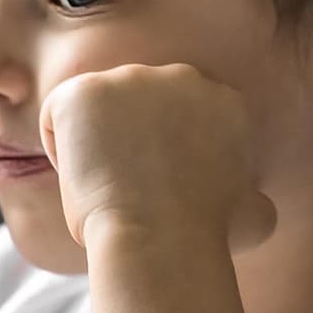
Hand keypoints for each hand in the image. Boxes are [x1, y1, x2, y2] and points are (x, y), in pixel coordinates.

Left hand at [39, 63, 275, 251]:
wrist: (159, 235)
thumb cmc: (204, 236)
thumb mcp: (253, 216)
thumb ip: (251, 195)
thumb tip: (254, 200)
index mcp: (224, 100)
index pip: (178, 117)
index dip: (166, 156)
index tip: (164, 188)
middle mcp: (180, 76)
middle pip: (137, 106)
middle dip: (128, 141)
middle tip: (131, 188)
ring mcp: (129, 77)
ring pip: (97, 108)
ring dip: (95, 144)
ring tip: (109, 185)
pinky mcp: (83, 89)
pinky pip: (58, 114)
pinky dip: (60, 147)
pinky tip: (81, 174)